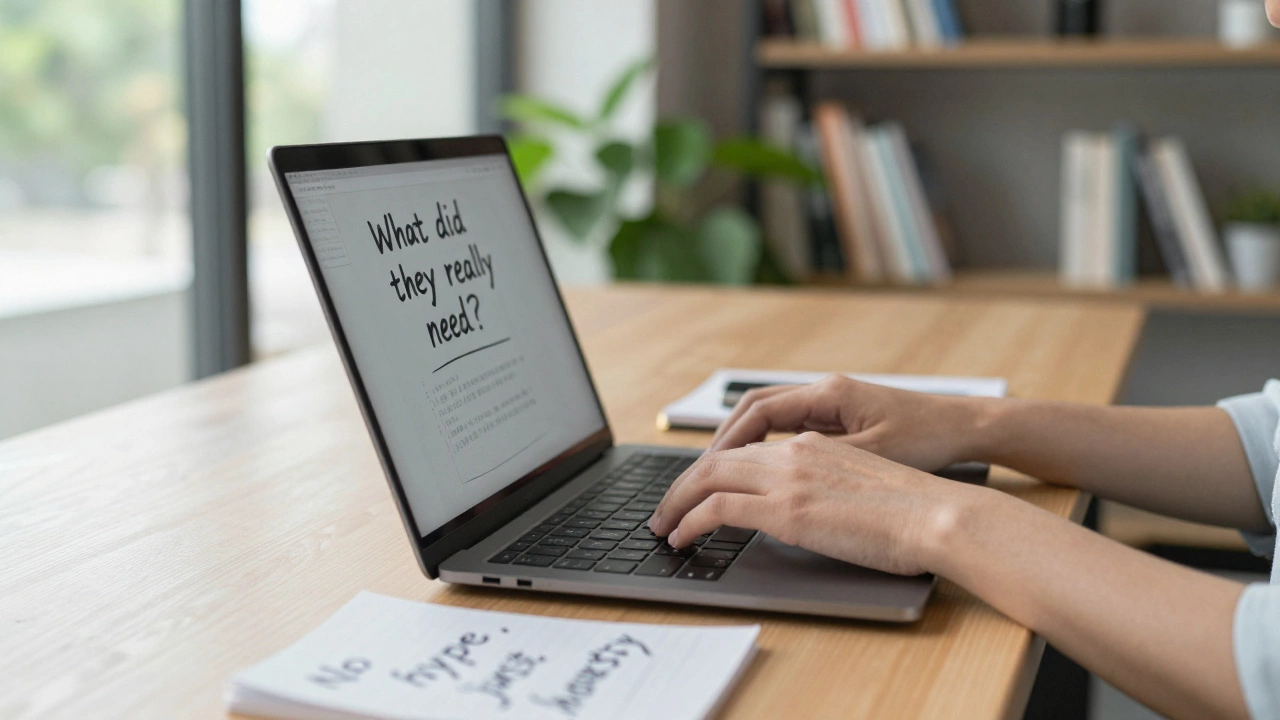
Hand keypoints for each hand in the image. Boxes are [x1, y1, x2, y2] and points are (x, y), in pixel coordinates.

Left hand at [648, 432, 987, 575]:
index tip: (696, 490)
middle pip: (717, 458)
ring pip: (708, 477)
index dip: (713, 469)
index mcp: (813, 443)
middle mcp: (794, 452)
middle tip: (664, 509)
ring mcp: (788, 479)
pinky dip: (689, 521)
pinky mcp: (786, 509)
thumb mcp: (861, 484)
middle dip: (682, 484)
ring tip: (663, 526)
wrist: (936, 514)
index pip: (747, 449)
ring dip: (676, 502)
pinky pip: (717, 509)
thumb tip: (807, 509)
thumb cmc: (914, 510)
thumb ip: (825, 486)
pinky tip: (681, 538)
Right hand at [710, 375, 987, 471]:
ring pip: (769, 417)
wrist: (966, 427)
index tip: (704, 470)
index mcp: (827, 394)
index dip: (726, 441)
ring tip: (719, 475)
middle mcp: (824, 392)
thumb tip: (767, 476)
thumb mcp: (871, 456)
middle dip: (722, 440)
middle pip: (754, 409)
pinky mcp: (841, 419)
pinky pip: (788, 427)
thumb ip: (818, 462)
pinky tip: (760, 473)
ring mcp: (831, 404)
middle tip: (698, 475)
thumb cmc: (927, 438)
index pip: (757, 411)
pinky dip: (766, 446)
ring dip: (742, 443)